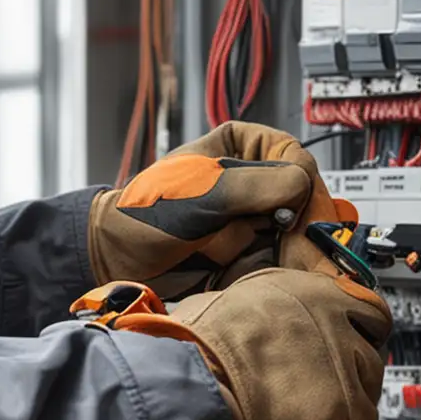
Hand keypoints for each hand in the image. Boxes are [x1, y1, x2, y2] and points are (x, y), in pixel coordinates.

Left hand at [88, 122, 350, 299]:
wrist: (118, 258)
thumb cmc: (148, 213)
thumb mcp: (204, 191)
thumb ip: (257, 185)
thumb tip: (302, 187)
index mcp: (242, 146)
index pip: (295, 158)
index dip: (302, 186)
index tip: (295, 213)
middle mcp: (253, 179)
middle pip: (301, 199)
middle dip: (298, 225)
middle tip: (296, 249)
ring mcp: (252, 217)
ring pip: (293, 232)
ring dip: (282, 249)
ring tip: (267, 262)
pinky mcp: (248, 251)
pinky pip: (277, 259)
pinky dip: (272, 268)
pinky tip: (260, 274)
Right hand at [168, 266, 391, 419]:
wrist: (191, 386)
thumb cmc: (193, 350)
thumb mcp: (223, 305)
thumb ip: (253, 312)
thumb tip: (245, 322)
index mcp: (304, 288)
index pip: (360, 302)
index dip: (356, 328)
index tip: (352, 342)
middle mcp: (331, 315)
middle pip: (371, 343)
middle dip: (358, 368)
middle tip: (340, 386)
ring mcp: (342, 358)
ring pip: (369, 385)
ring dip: (354, 404)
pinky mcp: (344, 403)